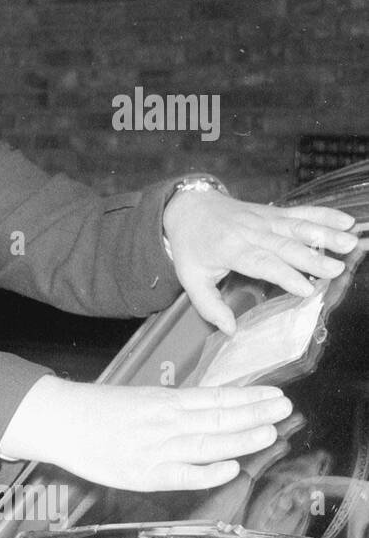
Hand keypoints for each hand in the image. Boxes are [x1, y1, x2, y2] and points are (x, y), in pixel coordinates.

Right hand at [0, 376, 292, 490]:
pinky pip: (182, 474)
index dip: (247, 397)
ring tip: (270, 431)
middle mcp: (165, 422)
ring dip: (241, 438)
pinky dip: (207, 472)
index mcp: (165, 401)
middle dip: (255, 413)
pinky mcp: (144, 473)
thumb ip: (175, 405)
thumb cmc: (99, 410)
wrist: (60, 420)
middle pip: (218, 418)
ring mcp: (156, 448)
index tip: (275, 393)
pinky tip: (230, 469)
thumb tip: (214, 406)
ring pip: (206, 442)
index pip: (215, 398)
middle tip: (285, 407)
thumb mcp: (141, 398)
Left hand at [163, 190, 357, 333]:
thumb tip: (230, 330)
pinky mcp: (273, 212)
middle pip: (285, 245)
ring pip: (298, 226)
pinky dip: (324, 214)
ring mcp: (264, 220)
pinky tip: (346, 220)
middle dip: (312, 257)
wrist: (188, 207)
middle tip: (336, 269)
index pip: (261, 263)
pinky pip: (301, 212)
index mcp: (231, 250)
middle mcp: (251, 232)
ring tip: (349, 242)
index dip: (284, 275)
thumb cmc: (191, 245)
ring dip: (325, 233)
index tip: (306, 289)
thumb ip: (209, 306)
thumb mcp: (190, 278)